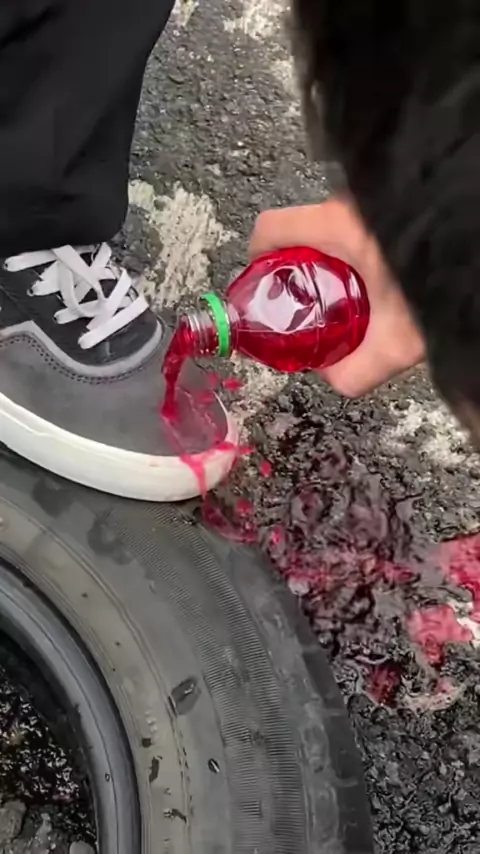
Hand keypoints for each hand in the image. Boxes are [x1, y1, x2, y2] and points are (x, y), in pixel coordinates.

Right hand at [249, 197, 424, 395]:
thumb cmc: (443, 282)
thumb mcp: (399, 341)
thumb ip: (357, 369)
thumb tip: (332, 380)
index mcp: (338, 225)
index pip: (271, 227)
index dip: (256, 256)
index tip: (262, 282)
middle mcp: (350, 202)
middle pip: (302, 230)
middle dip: (301, 268)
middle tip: (313, 301)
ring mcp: (372, 197)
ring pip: (334, 226)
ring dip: (334, 260)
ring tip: (352, 295)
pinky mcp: (393, 201)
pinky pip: (360, 223)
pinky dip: (360, 249)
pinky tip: (381, 278)